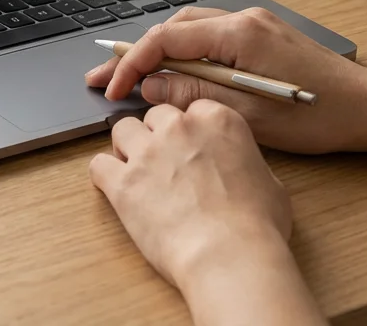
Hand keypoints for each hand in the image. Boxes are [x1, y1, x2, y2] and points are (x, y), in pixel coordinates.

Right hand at [85, 7, 366, 153]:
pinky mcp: (261, 37)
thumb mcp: (246, 114)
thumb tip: (149, 85)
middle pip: (172, 27)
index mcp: (239, 33)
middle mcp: (243, 19)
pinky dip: (184, 54)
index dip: (132, 62)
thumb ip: (192, 93)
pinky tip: (174, 74)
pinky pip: (209, 38)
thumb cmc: (318, 115)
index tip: (112, 87)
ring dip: (158, 53)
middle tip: (105, 81)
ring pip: (189, 31)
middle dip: (136, 54)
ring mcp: (254, 25)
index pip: (166, 38)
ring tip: (132, 78)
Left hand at [89, 101, 292, 288]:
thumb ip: (243, 161)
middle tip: (163, 164)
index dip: (188, 131)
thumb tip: (237, 168)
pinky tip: (115, 189)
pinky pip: (98, 164)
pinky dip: (104, 175)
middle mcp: (179, 128)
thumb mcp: (269, 182)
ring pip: (121, 130)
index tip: (189, 147)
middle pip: (154, 116)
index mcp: (218, 121)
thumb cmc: (256, 227)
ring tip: (137, 173)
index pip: (191, 109)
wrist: (230, 257)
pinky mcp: (122, 181)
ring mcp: (148, 152)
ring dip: (127, 148)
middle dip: (156, 136)